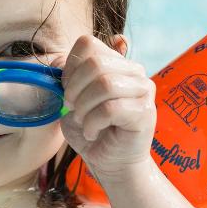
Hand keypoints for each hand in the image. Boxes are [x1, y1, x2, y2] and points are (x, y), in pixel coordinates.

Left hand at [55, 34, 156, 180]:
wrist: (111, 163)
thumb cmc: (92, 131)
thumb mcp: (73, 101)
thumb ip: (70, 78)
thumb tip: (61, 62)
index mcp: (117, 62)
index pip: (88, 44)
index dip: (69, 68)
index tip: (67, 92)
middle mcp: (134, 71)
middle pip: (95, 63)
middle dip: (75, 89)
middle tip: (73, 109)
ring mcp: (143, 90)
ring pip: (105, 84)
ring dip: (84, 108)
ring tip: (84, 122)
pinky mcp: (145, 112)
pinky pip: (110, 109)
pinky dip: (93, 123)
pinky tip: (92, 132)